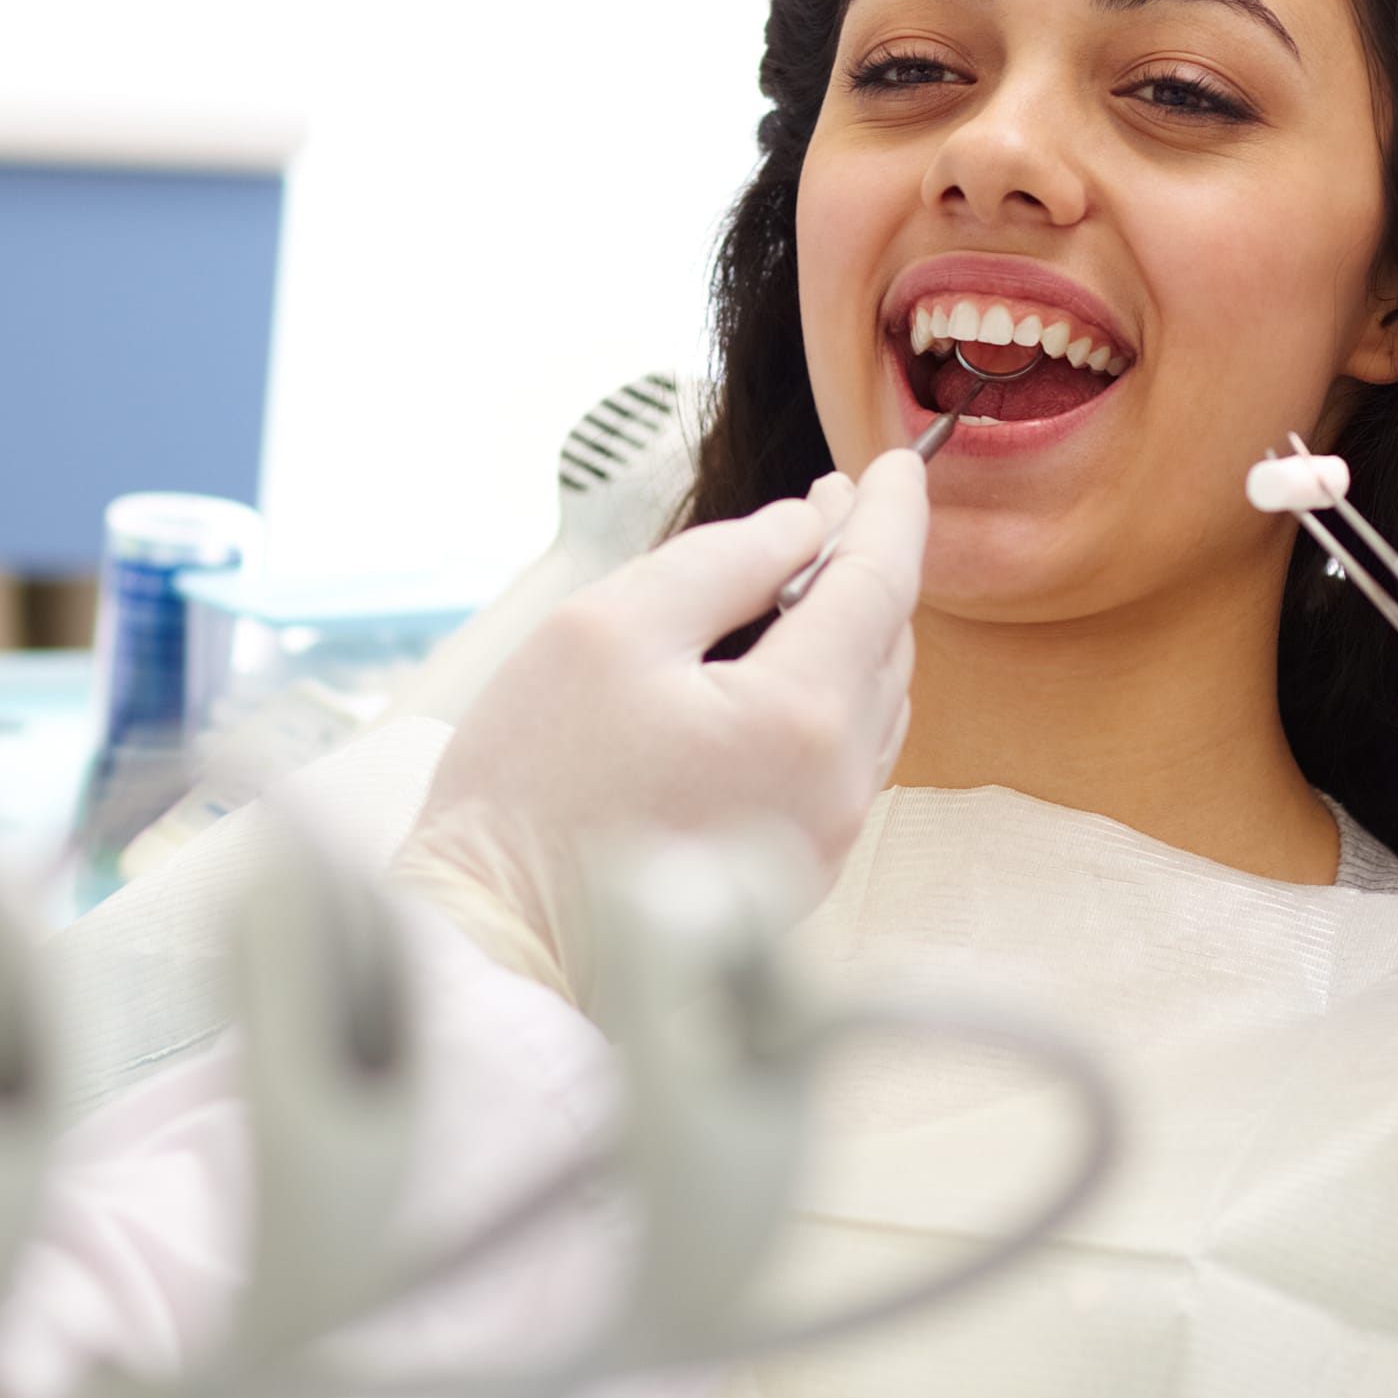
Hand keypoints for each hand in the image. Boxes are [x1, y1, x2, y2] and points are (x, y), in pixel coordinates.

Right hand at [393, 451, 927, 997]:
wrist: (500, 937)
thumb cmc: (532, 787)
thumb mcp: (607, 628)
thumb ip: (722, 561)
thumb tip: (805, 527)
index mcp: (801, 718)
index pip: (881, 584)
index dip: (892, 510)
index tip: (897, 460)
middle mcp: (837, 786)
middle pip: (886, 644)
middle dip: (863, 566)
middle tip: (825, 507)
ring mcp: (824, 839)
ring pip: (872, 704)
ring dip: (848, 633)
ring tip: (797, 581)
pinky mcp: (798, 871)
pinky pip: (842, 758)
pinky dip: (826, 695)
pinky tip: (775, 670)